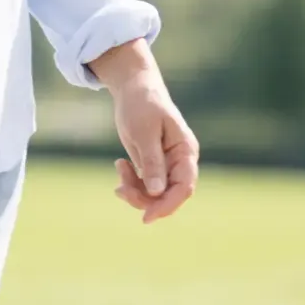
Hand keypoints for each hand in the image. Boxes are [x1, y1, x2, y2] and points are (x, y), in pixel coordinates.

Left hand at [98, 46, 198, 223]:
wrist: (133, 87)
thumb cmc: (142, 104)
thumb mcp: (144, 131)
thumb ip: (152, 162)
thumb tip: (157, 192)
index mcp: (186, 151)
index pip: (184, 187)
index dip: (167, 205)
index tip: (146, 217)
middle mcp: (180, 161)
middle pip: (168, 194)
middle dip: (144, 198)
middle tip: (119, 189)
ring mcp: (167, 164)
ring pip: (154, 193)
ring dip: (134, 189)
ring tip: (118, 168)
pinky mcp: (153, 164)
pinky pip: (145, 184)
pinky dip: (131, 182)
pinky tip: (119, 165)